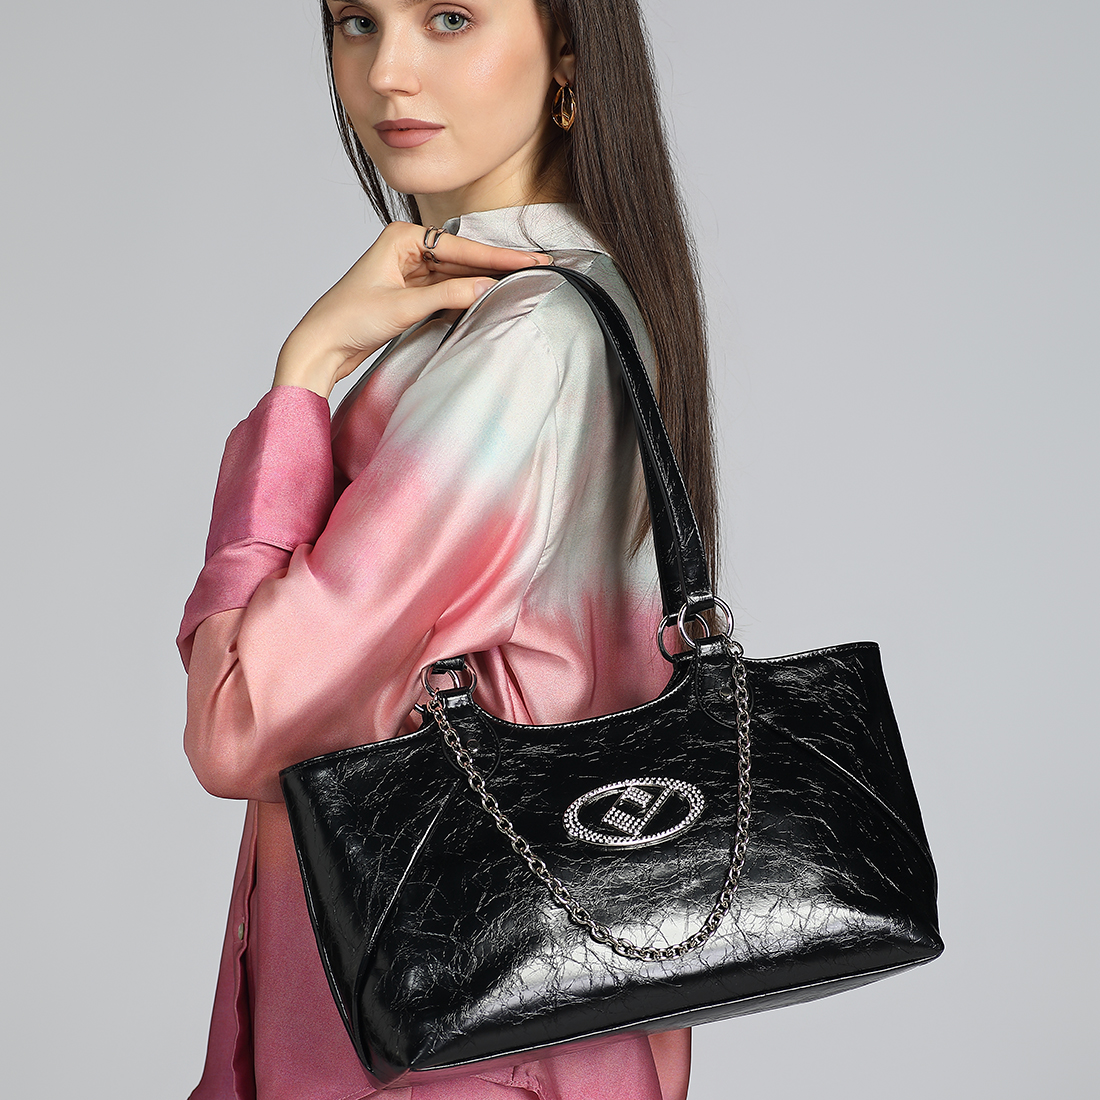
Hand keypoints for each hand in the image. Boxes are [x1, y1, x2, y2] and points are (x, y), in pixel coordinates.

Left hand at [272, 221, 551, 397]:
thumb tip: (489, 287)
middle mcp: (406, 247)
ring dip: (486, 279)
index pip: (462, 248)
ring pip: (458, 274)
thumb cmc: (348, 320)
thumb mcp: (404, 306)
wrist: (321, 346)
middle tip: (540, 265)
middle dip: (499, 265)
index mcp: (402, 237)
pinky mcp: (409, 292)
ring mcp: (409, 270)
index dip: (500, 256)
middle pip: (464, 258)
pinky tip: (492, 294)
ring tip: (523, 280)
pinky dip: (468, 293)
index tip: (532, 259)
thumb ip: (449, 295)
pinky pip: (447, 289)